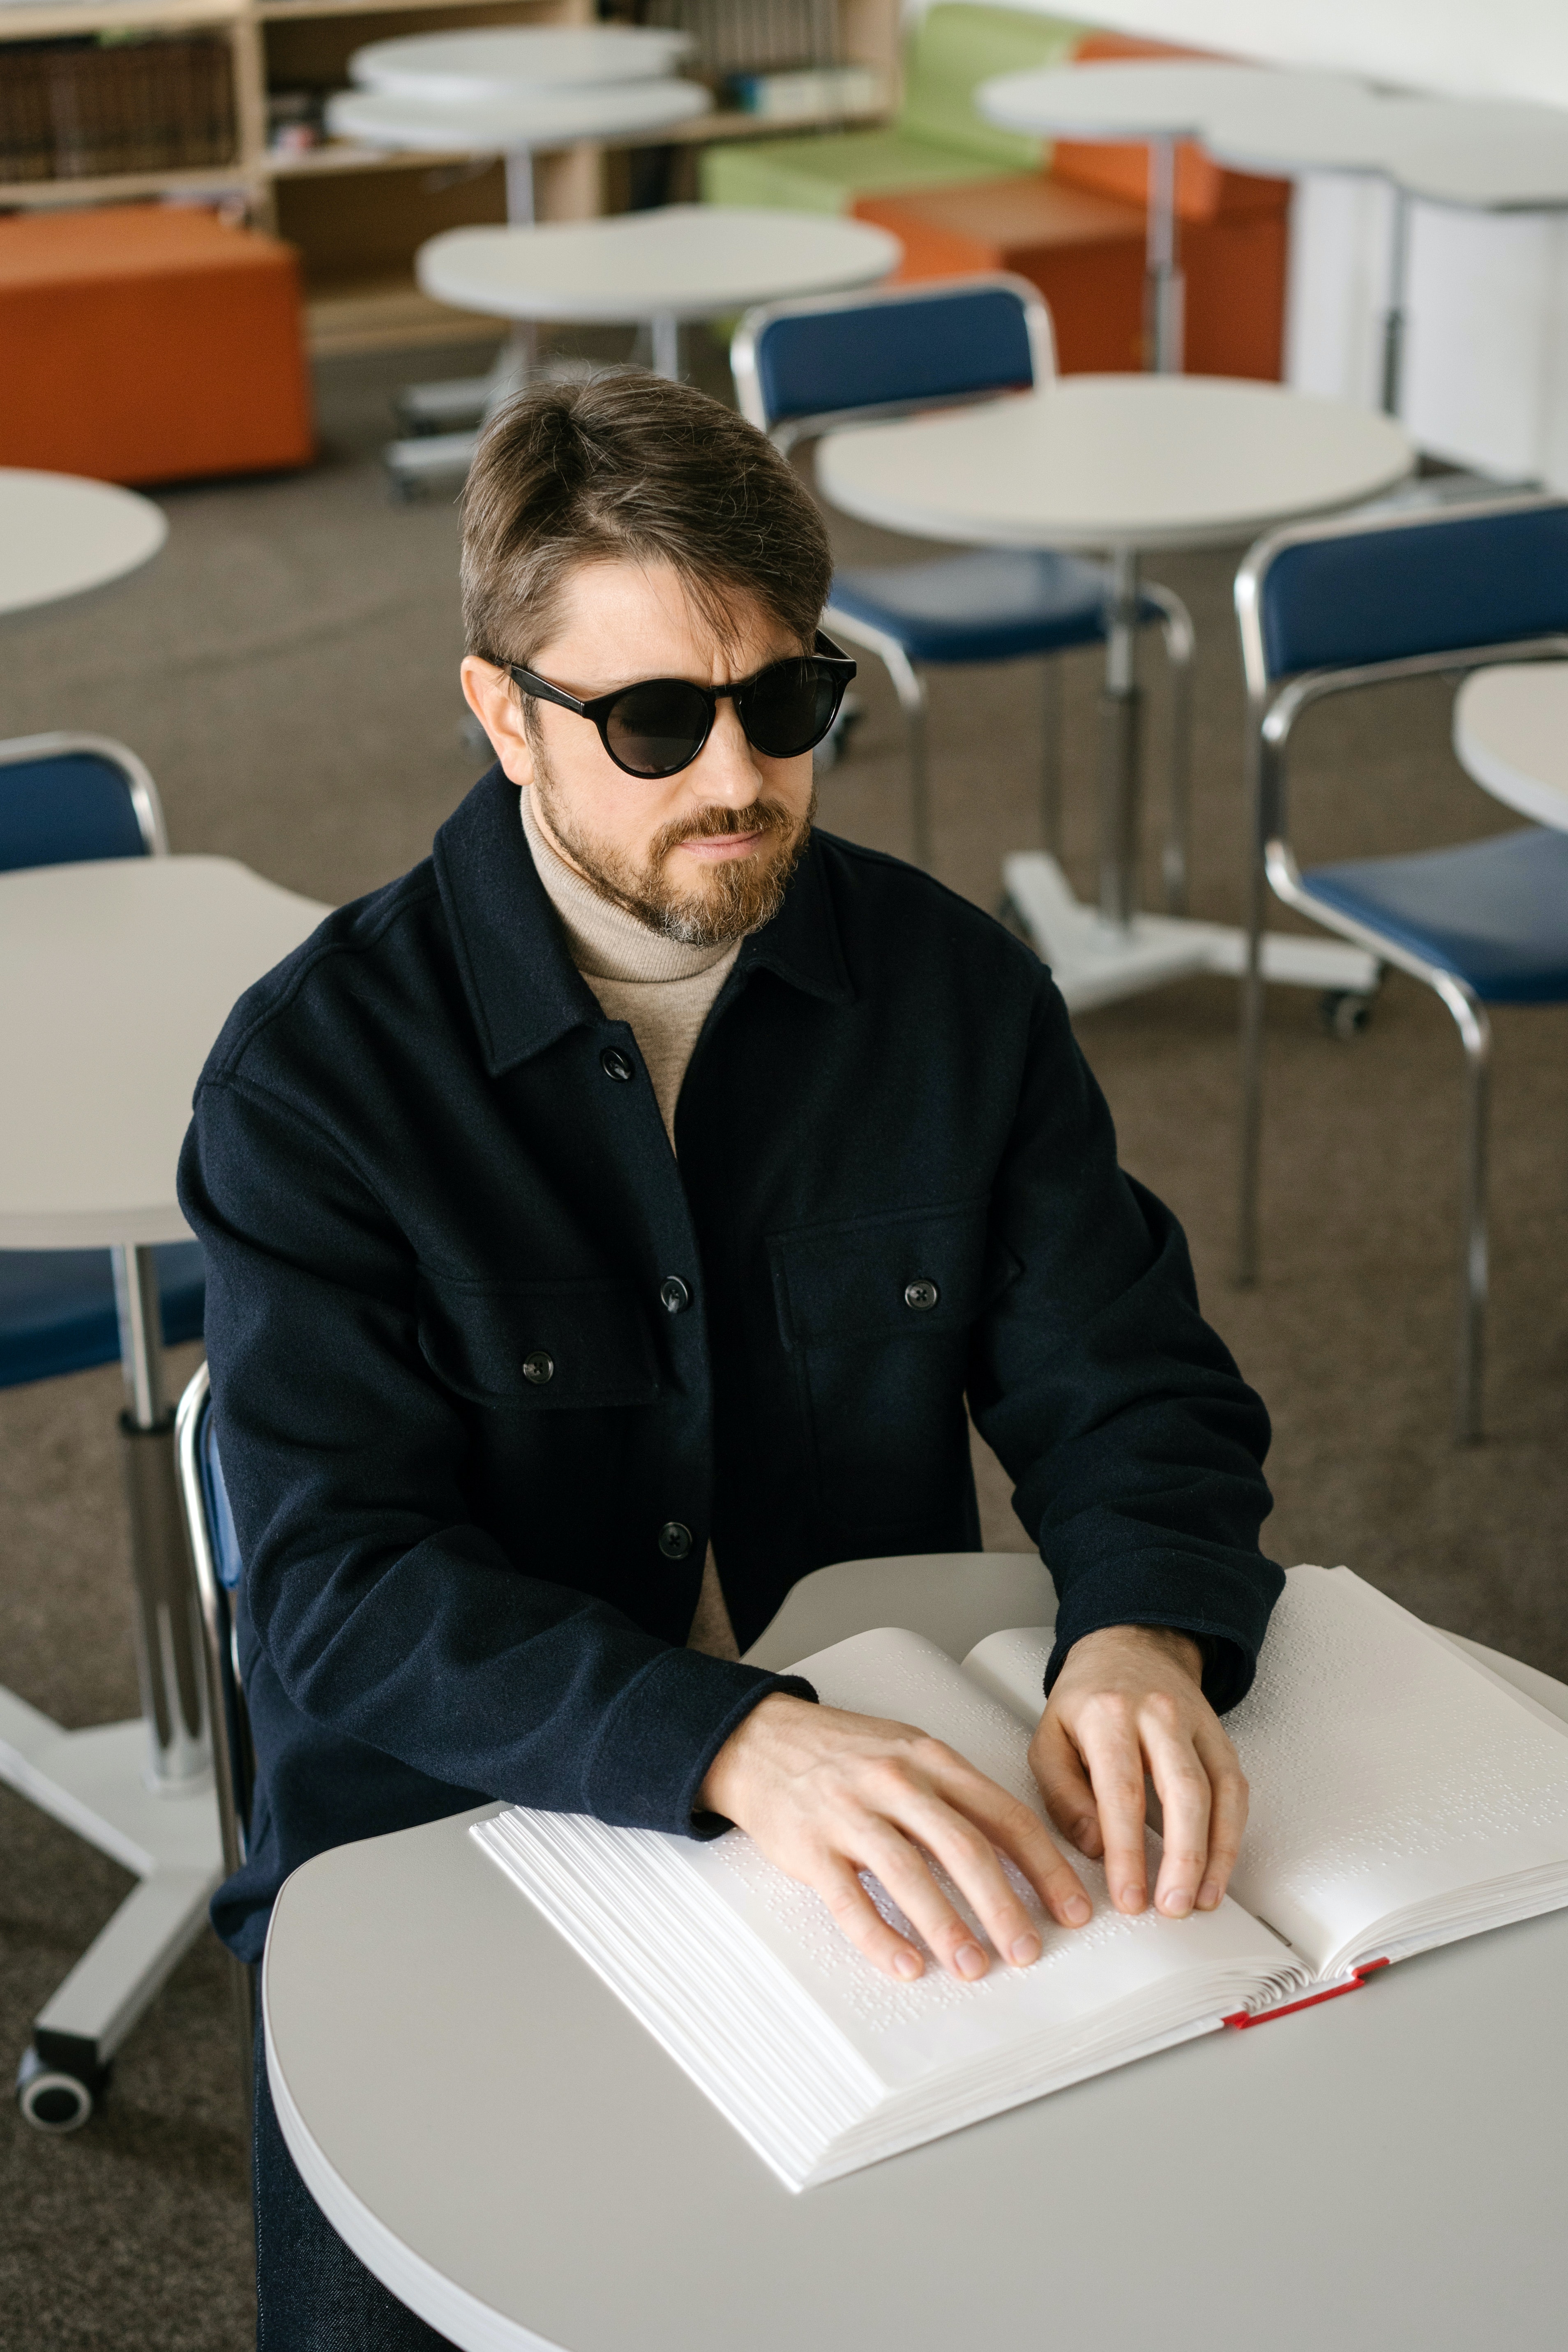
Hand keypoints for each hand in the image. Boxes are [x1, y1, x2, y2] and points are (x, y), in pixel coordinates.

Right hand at [700, 1694, 1093, 1983]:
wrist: (759, 1738)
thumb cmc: (844, 1753)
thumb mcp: (910, 1752)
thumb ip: (958, 1796)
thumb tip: (1016, 1854)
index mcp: (931, 1760)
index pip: (1004, 1815)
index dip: (1045, 1867)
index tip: (1073, 1909)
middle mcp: (896, 1781)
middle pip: (964, 1847)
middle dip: (1004, 1905)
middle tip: (1028, 1951)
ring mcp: (851, 1812)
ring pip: (909, 1873)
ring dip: (947, 1926)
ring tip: (974, 1966)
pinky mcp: (810, 1845)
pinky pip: (849, 1898)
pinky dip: (879, 1936)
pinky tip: (905, 1965)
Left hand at [1029, 1625, 1247, 1920]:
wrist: (1129, 1645)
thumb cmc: (1085, 1699)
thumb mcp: (1049, 1738)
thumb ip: (1063, 1794)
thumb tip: (1093, 1847)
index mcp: (1107, 1715)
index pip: (1121, 1791)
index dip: (1128, 1851)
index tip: (1128, 1895)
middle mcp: (1158, 1716)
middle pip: (1182, 1791)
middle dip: (1182, 1858)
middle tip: (1172, 1906)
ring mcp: (1196, 1724)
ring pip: (1218, 1792)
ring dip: (1215, 1854)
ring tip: (1200, 1899)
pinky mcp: (1220, 1737)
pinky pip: (1235, 1789)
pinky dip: (1231, 1835)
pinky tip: (1218, 1871)